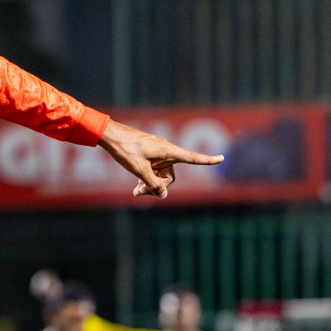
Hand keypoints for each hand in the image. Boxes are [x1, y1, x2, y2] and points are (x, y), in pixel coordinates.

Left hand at [98, 119, 224, 198]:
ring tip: (135, 191)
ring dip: (150, 184)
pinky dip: (147, 178)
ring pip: (161, 175)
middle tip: (139, 193)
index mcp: (168, 151)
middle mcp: (165, 151)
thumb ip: (153, 184)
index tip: (222, 158)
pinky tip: (136, 187)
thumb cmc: (125, 149)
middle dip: (158, 186)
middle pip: (170, 176)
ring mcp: (157, 154)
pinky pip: (153, 171)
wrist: (108, 135)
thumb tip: (164, 195)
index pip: (192, 157)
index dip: (207, 160)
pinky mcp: (148, 155)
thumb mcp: (139, 169)